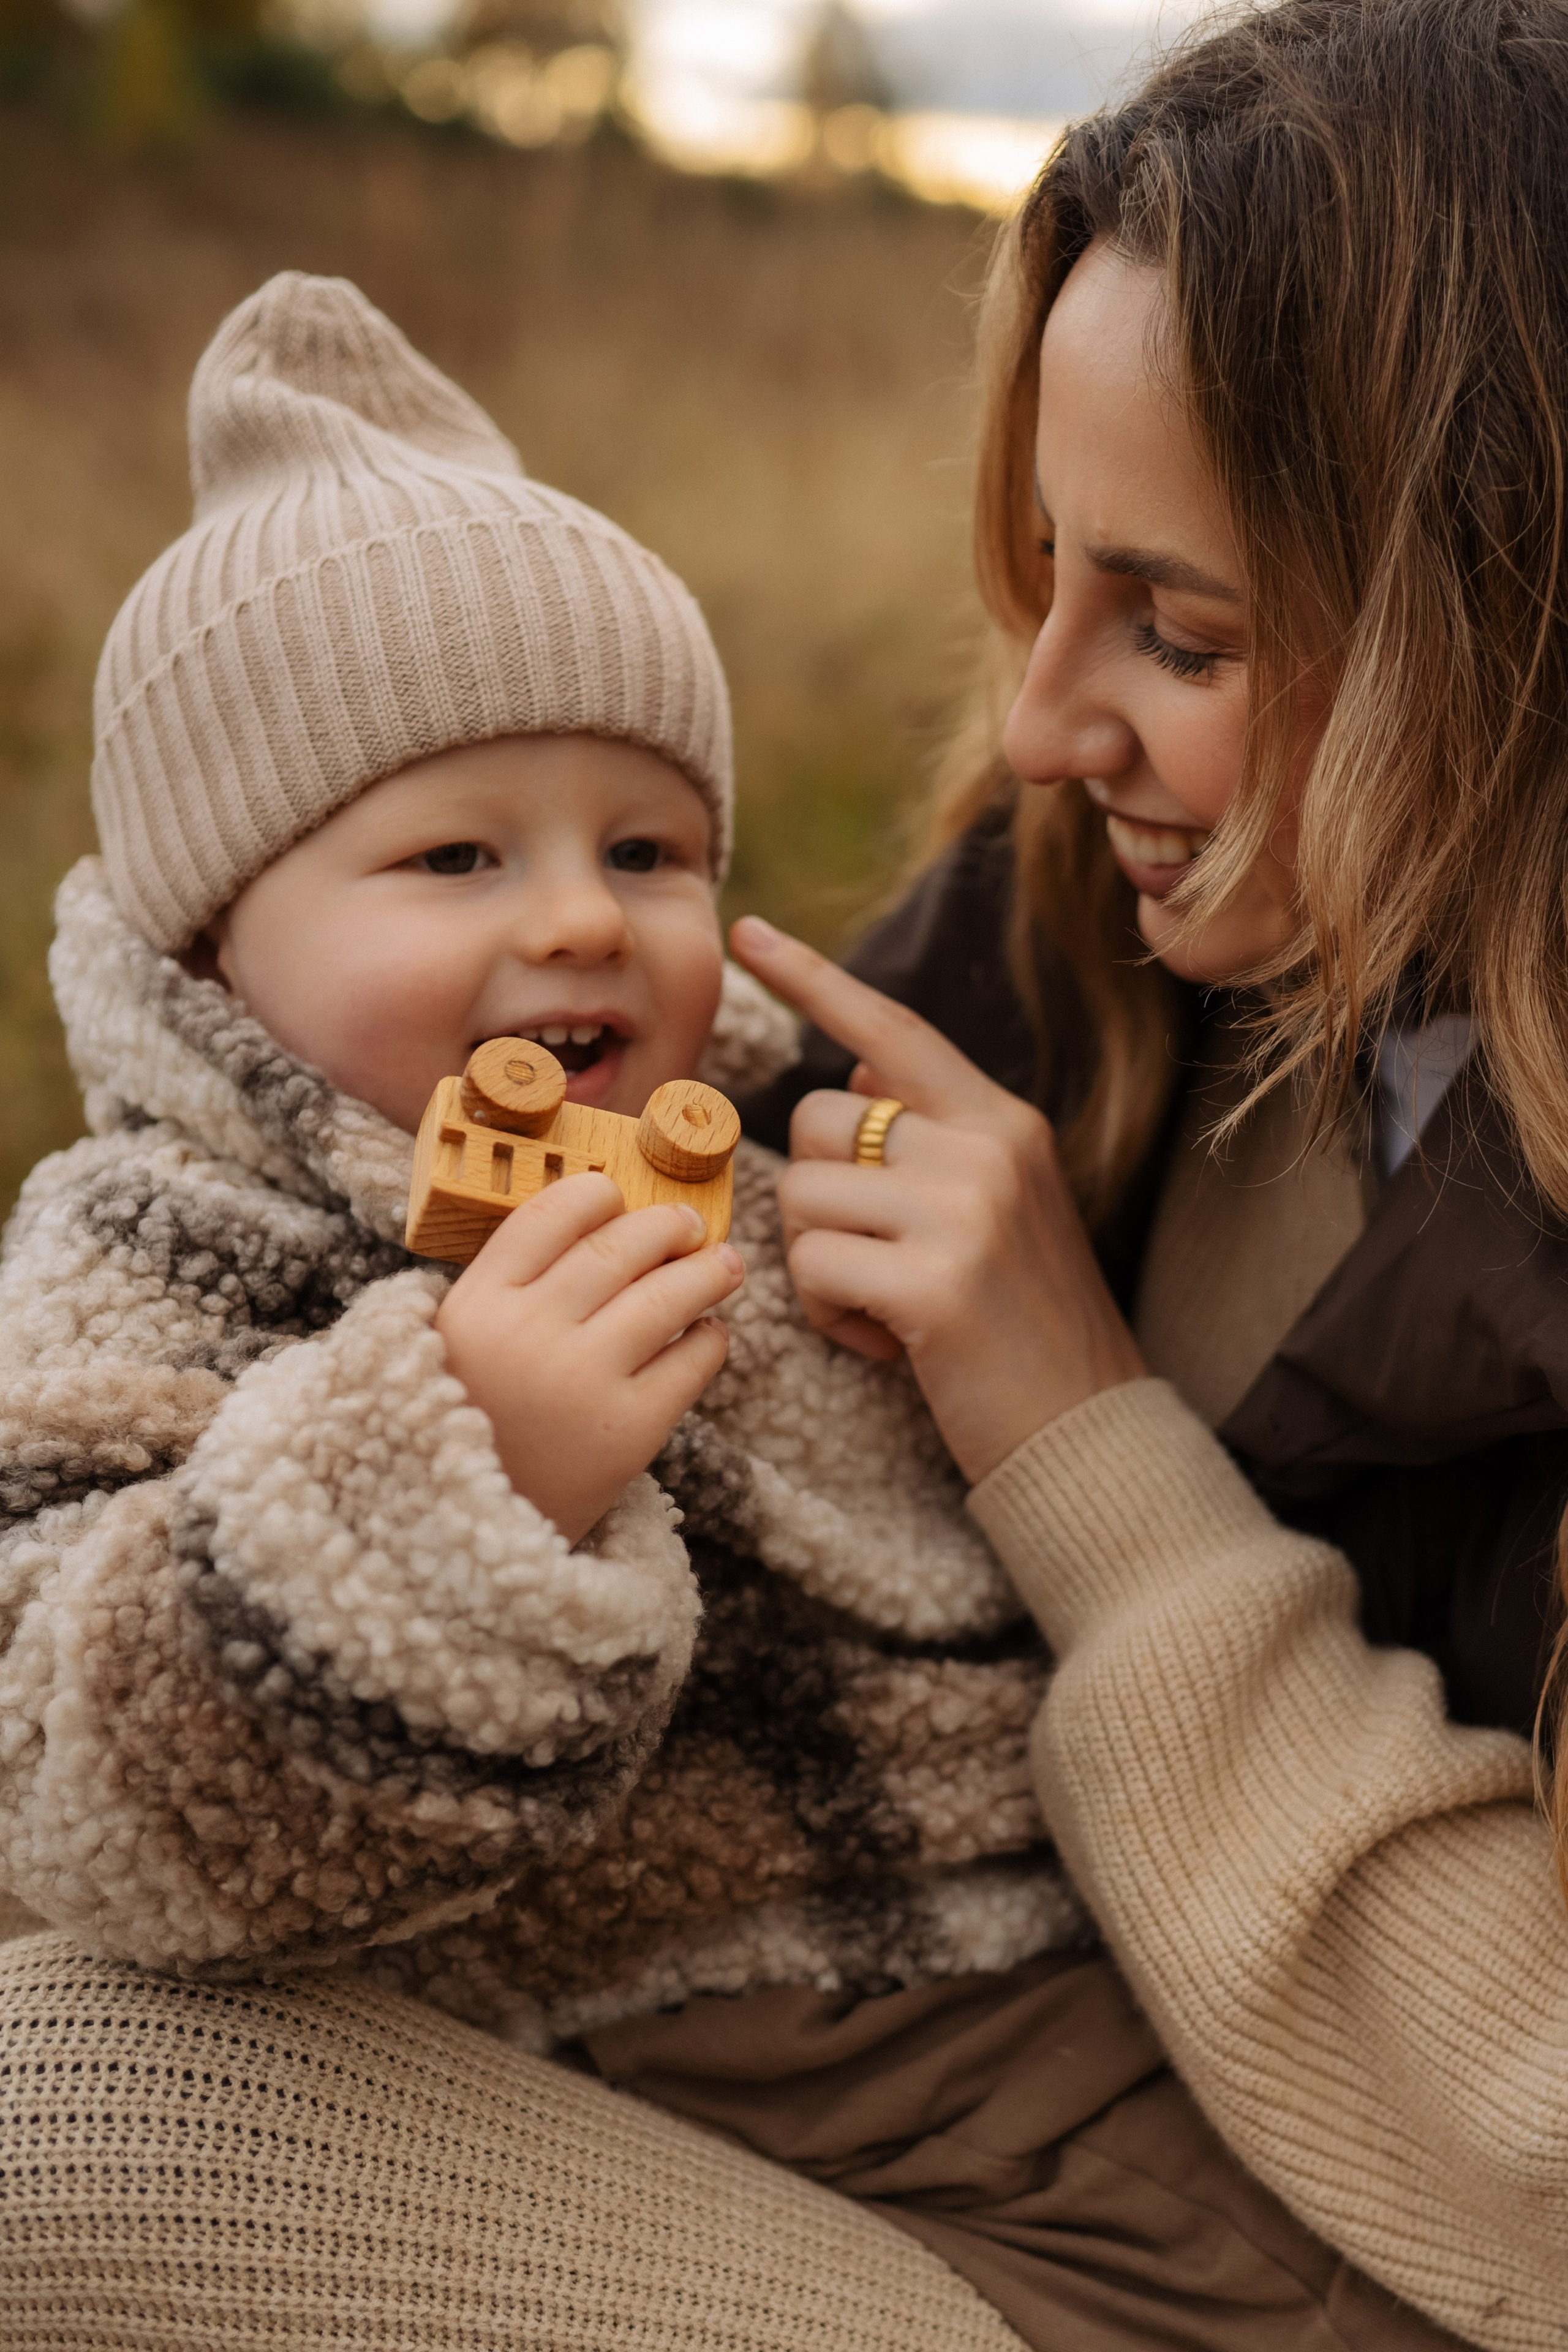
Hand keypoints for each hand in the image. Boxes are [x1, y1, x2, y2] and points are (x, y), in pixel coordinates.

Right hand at [435, 1173, 744, 1545]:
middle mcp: (529, 1333)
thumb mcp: (456, 1345)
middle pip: (618, 1248)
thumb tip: (598, 1225)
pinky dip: (711, 1338)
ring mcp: (582, 1380)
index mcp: (476, 1304)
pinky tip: (708, 1332)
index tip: (617, 1194)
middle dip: (665, 1226)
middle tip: (687, 1225)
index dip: (595, 1195)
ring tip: (726, 1264)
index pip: (549, 1216)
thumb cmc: (468, 1427)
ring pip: (668, 1295)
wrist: (466, 1538)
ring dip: (708, 1271)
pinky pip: (693, 1360)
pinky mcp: (629, 1431)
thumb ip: (508, 1287)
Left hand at [729, 916, 1143, 1483]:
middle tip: (880, 1256)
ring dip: (821, 1263)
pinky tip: (892, 1342)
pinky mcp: (932, 1285)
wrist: (1086, 1428)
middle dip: (820, 1193)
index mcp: (1003, 1120)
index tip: (747, 930)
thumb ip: (930, 1131)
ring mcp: (962, 1213)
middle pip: (817, 1120)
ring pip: (802, 1197)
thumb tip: (852, 1066)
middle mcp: (986, 1148)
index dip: (811, 977)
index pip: (888, 1028)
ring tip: (890, 1303)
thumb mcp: (999, 1205)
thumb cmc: (1024, 1320)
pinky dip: (831, 1315)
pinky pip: (810, 1268)